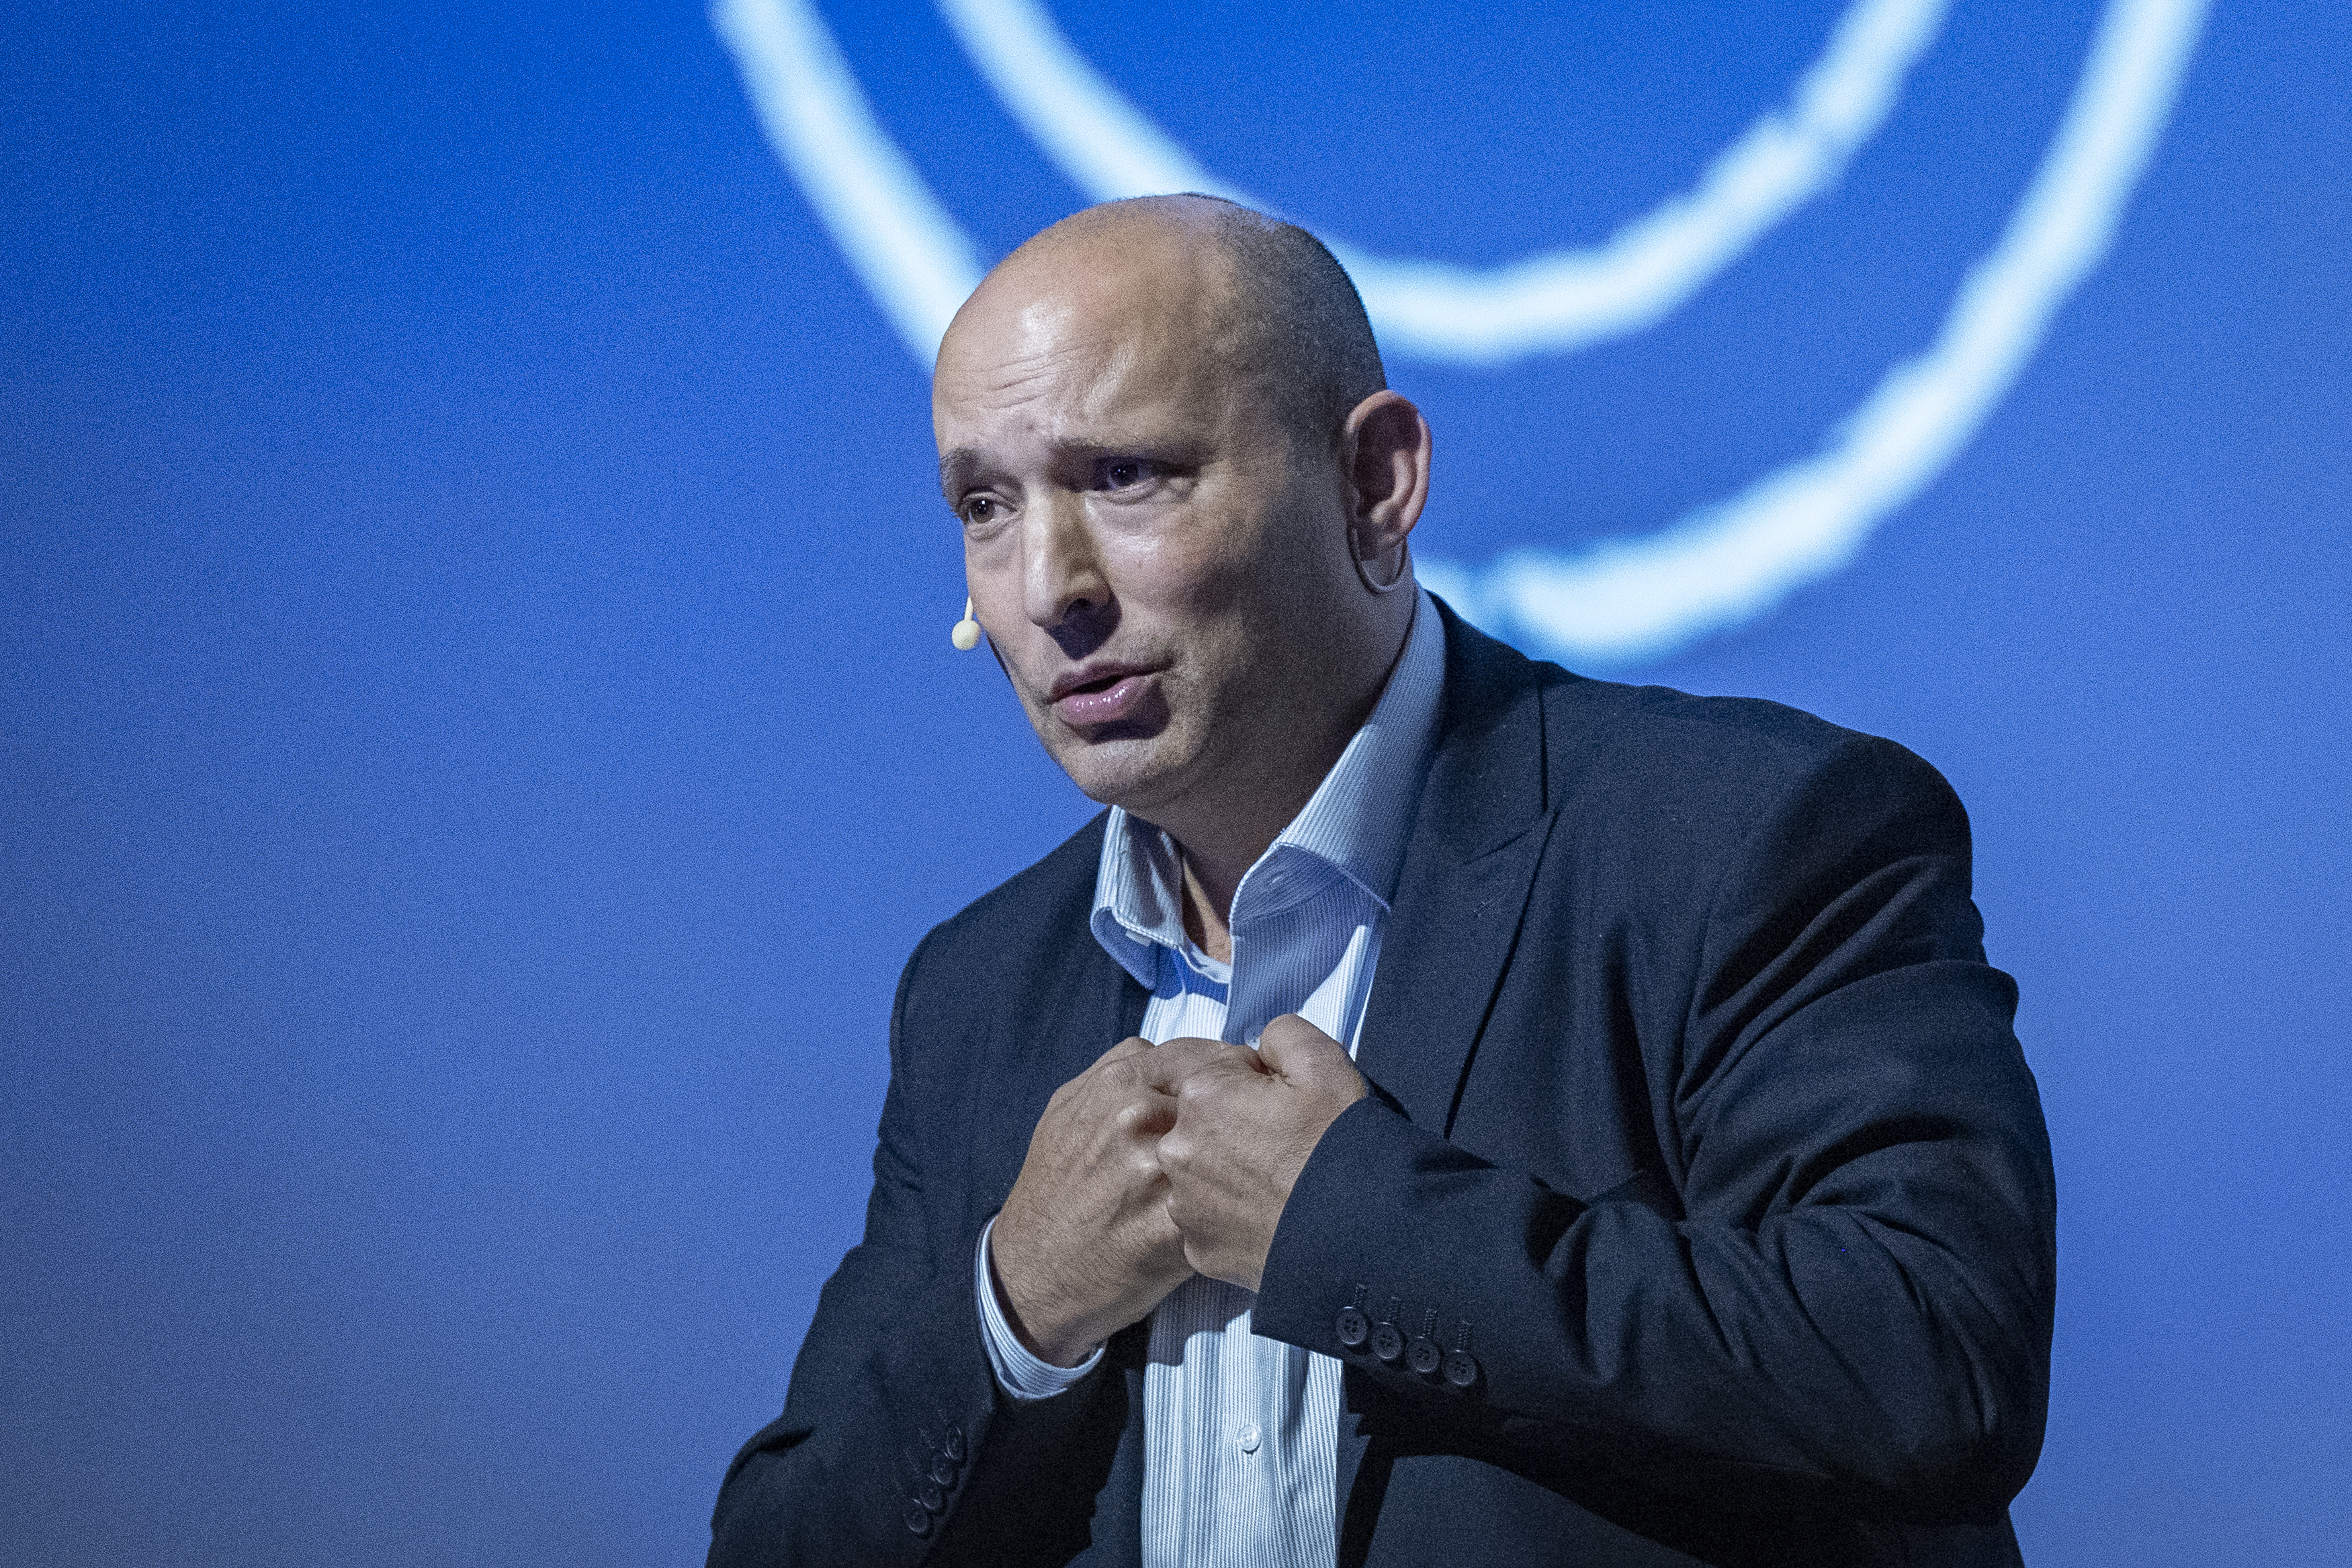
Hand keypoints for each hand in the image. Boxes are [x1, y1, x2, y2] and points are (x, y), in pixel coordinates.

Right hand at [989, 1036, 1225, 1365]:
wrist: (1031, 1273)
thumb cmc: (1052, 1191)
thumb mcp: (1066, 1110)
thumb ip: (1115, 1071)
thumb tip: (1169, 1055)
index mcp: (1118, 1083)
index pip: (1204, 1055)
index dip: (1229, 1075)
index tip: (1241, 1094)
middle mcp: (1139, 1119)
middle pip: (1228, 1097)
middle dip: (1245, 1115)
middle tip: (1253, 1139)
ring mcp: (1159, 1173)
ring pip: (1238, 1149)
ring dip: (1247, 1163)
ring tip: (1245, 1180)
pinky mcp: (1176, 1228)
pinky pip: (1232, 1206)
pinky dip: (1237, 1210)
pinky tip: (1229, 1218)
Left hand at [1146, 1015, 1366, 1291]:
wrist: (1362, 1234)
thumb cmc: (1341, 1146)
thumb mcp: (1323, 1061)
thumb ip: (1280, 1034)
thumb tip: (1260, 1048)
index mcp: (1201, 1094)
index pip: (1219, 1076)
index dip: (1257, 1088)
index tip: (1286, 1109)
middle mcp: (1177, 1149)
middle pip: (1203, 1125)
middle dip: (1236, 1129)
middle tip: (1285, 1148)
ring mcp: (1184, 1203)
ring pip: (1202, 1173)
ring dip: (1229, 1173)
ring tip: (1279, 1186)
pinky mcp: (1197, 1247)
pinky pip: (1209, 1219)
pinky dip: (1232, 1217)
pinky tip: (1270, 1217)